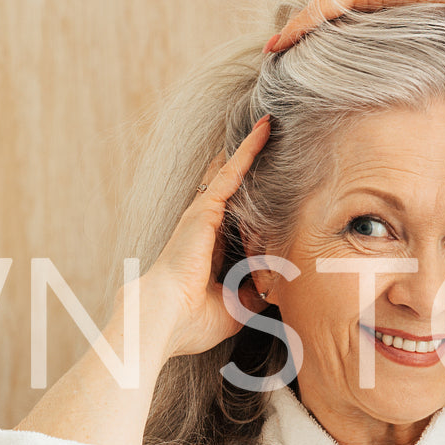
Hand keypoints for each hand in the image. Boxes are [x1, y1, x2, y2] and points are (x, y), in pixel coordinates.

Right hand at [135, 115, 271, 360]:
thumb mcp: (236, 309)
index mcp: (210, 251)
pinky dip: (248, 150)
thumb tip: (279, 289)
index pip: (237, 221)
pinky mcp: (206, 208)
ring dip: (253, 150)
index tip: (272, 191)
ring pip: (234, 174)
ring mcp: (204, 215)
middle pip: (235, 190)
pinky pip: (232, 172)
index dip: (253, 205)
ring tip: (273, 124)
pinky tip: (265, 130)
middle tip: (275, 138)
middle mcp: (205, 228)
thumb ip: (256, 295)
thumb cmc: (192, 320)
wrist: (165, 318)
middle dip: (252, 167)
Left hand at [266, 0, 444, 52]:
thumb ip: (428, 24)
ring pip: (319, 4)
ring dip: (294, 27)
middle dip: (304, 20)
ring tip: (274, 48)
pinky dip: (299, 27)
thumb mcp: (444, 11)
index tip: (313, 36)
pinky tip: (280, 44)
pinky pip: (322, 11)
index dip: (329, 16)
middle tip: (281, 43)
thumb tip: (432, 54)